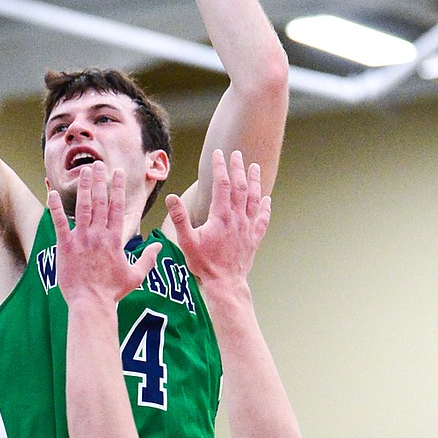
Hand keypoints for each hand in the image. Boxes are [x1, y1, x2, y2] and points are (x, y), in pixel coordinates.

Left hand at [47, 162, 160, 306]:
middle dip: (100, 181)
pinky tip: (51, 194)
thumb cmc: (113, 291)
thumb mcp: (135, 275)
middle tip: (98, 164)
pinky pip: (59, 223)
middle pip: (100, 201)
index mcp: (115, 239)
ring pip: (83, 207)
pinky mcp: (65, 246)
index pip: (117, 207)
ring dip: (84, 187)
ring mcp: (81, 239)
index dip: (117, 188)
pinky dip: (55, 208)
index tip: (118, 173)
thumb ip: (148, 258)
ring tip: (84, 171)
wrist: (91, 303)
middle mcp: (99, 234)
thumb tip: (158, 246)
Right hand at [166, 149, 269, 285]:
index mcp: (221, 216)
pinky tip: (266, 199)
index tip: (218, 154)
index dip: (220, 167)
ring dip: (255, 182)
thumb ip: (179, 218)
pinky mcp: (254, 238)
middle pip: (240, 187)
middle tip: (237, 154)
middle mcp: (238, 218)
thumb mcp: (187, 241)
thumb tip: (170, 198)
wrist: (226, 283)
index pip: (222, 184)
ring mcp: (248, 228)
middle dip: (238, 168)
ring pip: (254, 199)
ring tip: (255, 167)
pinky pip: (262, 219)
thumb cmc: (204, 264)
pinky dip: (265, 207)